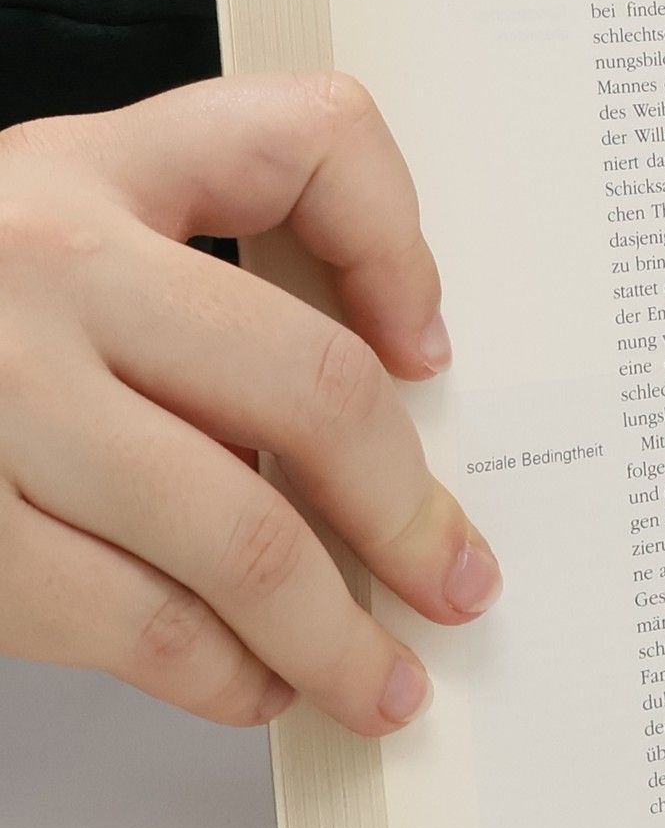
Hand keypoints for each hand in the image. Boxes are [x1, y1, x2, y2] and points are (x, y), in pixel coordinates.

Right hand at [0, 75, 498, 734]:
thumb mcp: (51, 228)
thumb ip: (195, 277)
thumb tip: (370, 427)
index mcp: (90, 168)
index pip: (305, 142)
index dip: (400, 248)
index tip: (431, 356)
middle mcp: (47, 267)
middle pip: (314, 389)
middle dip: (409, 512)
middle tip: (454, 577)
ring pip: (244, 538)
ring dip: (338, 635)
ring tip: (383, 679)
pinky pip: (143, 624)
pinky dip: (228, 675)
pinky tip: (258, 686)